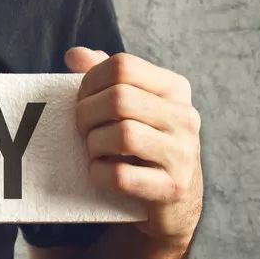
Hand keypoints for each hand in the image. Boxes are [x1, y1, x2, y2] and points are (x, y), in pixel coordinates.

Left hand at [67, 46, 202, 246]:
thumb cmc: (141, 146)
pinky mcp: (171, 188)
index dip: (90, 81)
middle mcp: (184, 117)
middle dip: (86, 115)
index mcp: (174, 89)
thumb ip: (103, 76)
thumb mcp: (129, 106)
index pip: (123, 66)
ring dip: (94, 145)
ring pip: (122, 135)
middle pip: (119, 99)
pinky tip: (101, 173)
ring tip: (95, 152)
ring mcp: (182, 154)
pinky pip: (120, 175)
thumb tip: (74, 55)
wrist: (170, 203)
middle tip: (82, 130)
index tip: (82, 100)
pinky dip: (98, 174)